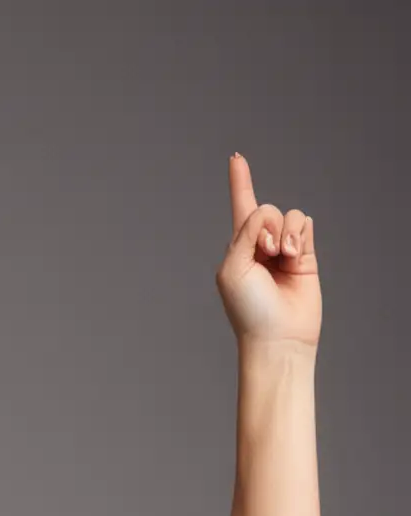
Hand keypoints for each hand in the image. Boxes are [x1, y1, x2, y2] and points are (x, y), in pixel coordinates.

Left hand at [216, 153, 320, 349]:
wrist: (279, 335)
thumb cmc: (248, 309)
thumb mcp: (233, 268)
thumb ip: (246, 233)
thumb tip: (267, 213)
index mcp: (236, 249)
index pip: (239, 209)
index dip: (240, 182)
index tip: (236, 157)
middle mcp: (260, 246)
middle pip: (267, 210)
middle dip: (267, 226)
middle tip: (266, 253)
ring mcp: (284, 249)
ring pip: (289, 215)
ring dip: (286, 232)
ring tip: (283, 258)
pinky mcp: (306, 254)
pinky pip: (306, 222)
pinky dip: (300, 233)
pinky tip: (295, 256)